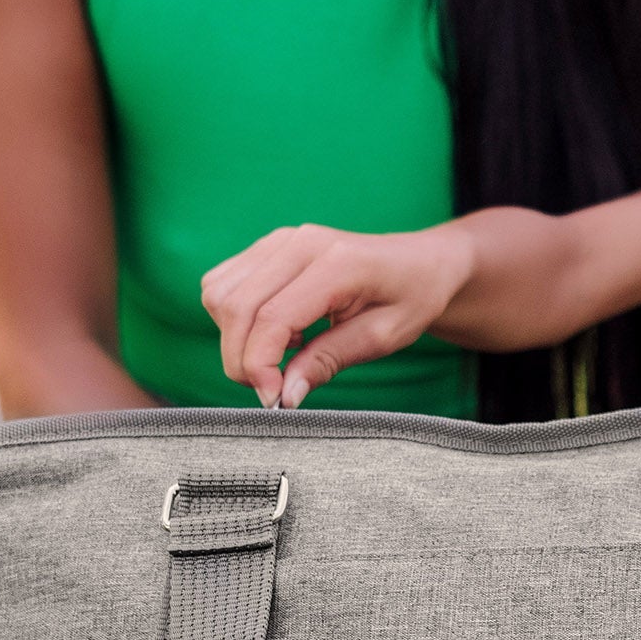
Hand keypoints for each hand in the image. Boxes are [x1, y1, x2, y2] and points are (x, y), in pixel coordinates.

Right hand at [201, 223, 476, 407]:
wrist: (421, 262)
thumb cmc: (411, 298)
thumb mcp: (384, 337)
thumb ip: (329, 361)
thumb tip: (284, 395)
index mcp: (338, 262)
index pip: (273, 316)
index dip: (260, 366)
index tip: (272, 400)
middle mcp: (300, 242)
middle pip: (236, 306)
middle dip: (240, 359)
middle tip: (271, 390)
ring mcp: (280, 239)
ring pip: (219, 294)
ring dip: (234, 338)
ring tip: (282, 354)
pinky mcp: (267, 246)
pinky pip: (223, 284)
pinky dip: (235, 318)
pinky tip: (277, 330)